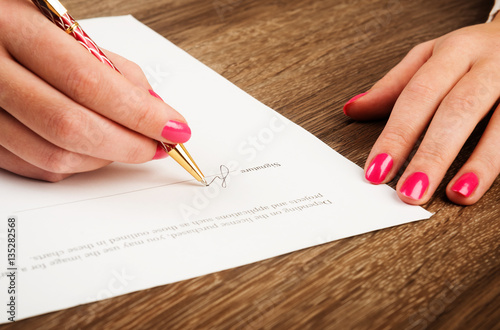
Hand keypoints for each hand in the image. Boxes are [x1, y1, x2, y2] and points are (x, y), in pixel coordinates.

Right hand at [0, 0, 190, 181]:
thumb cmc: (22, 25)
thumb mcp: (64, 28)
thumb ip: (110, 66)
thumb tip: (153, 107)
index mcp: (12, 28)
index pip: (88, 83)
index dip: (139, 113)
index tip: (173, 127)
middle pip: (71, 127)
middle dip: (129, 144)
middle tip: (158, 144)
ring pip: (54, 156)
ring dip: (105, 159)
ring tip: (130, 144)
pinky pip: (36, 167)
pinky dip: (77, 165)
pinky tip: (95, 150)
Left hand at [343, 17, 499, 205]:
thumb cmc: (471, 52)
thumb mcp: (430, 56)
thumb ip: (393, 85)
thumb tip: (353, 109)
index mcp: (454, 52)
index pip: (418, 95)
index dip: (396, 136)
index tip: (376, 171)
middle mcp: (488, 64)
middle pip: (457, 110)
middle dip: (432, 154)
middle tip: (410, 193)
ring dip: (479, 163)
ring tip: (457, 195)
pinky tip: (483, 184)